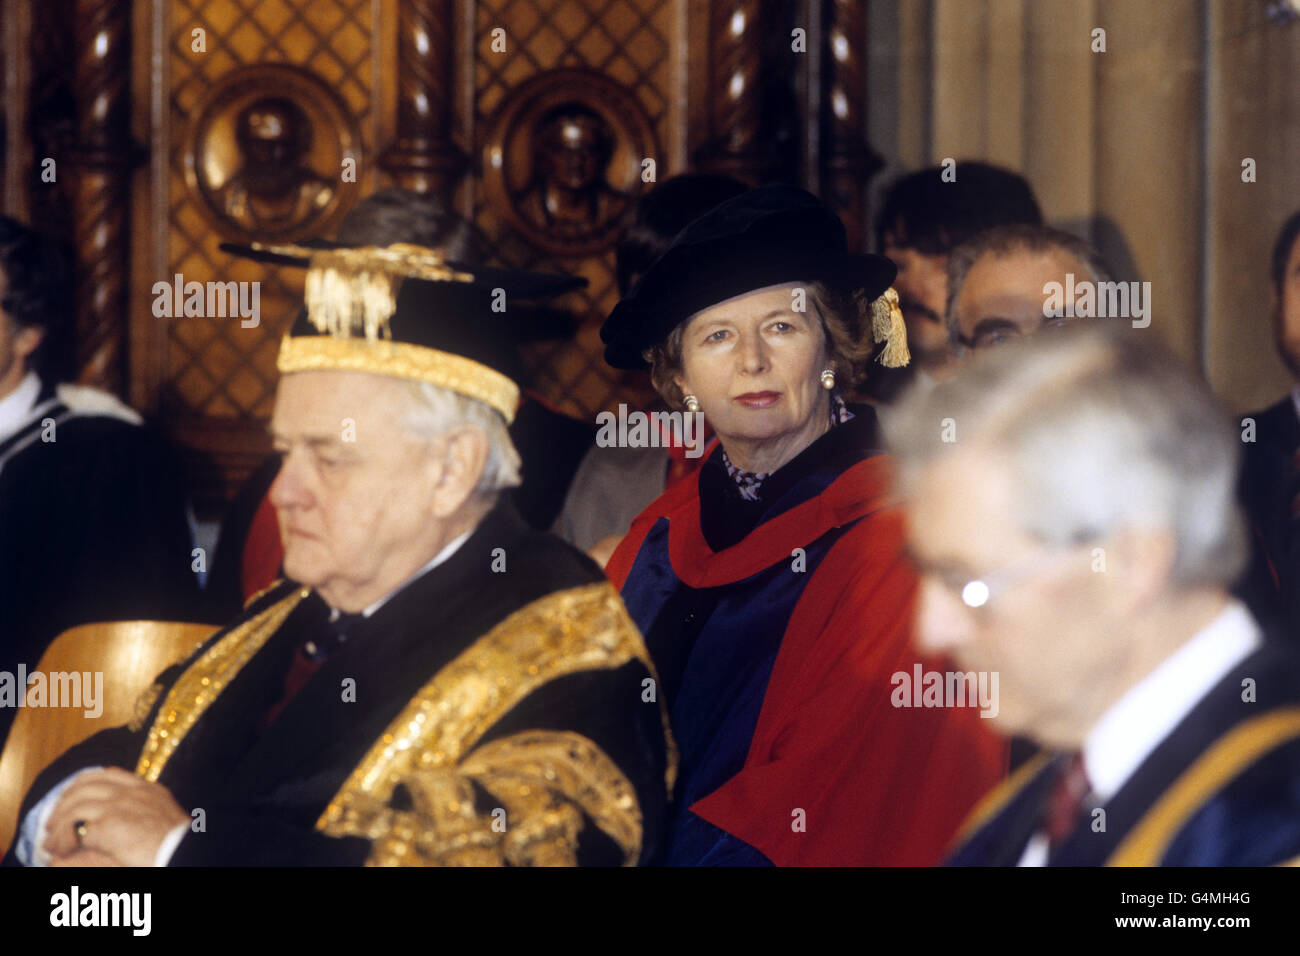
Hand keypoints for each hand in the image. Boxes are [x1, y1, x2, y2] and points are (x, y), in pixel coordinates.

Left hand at [43, 768, 188, 865]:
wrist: (180, 852)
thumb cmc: (176, 842)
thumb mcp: (165, 815)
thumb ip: (146, 809)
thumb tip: (127, 819)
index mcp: (146, 788)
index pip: (111, 773)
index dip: (87, 781)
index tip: (75, 791)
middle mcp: (130, 792)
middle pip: (87, 785)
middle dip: (65, 800)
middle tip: (55, 817)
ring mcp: (117, 806)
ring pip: (76, 804)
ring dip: (59, 821)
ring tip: (51, 838)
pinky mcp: (106, 825)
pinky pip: (73, 827)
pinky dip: (63, 838)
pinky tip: (60, 850)